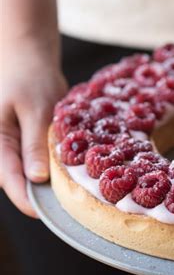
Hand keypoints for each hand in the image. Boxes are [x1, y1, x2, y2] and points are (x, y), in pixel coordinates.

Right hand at [0, 36, 66, 216]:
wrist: (31, 60)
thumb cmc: (30, 79)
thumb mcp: (35, 110)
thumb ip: (33, 144)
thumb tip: (37, 178)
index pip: (7, 176)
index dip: (24, 197)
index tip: (42, 214)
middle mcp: (1, 145)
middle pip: (15, 179)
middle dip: (36, 194)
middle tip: (63, 209)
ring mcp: (12, 144)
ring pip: (26, 172)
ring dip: (43, 184)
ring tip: (67, 196)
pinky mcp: (25, 141)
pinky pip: (35, 160)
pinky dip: (49, 168)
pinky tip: (65, 175)